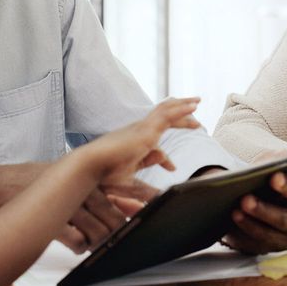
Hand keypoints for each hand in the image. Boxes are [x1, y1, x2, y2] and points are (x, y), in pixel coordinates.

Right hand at [0, 163, 159, 252]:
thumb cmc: (39, 185)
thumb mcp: (73, 181)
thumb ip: (104, 190)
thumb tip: (133, 204)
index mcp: (89, 175)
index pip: (127, 183)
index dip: (147, 194)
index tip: (163, 203)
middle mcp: (81, 186)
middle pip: (116, 213)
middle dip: (124, 228)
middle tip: (128, 236)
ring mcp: (66, 202)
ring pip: (98, 230)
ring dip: (101, 241)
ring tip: (97, 243)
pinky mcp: (51, 219)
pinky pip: (75, 240)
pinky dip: (79, 246)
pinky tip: (77, 245)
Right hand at [83, 97, 200, 182]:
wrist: (90, 167)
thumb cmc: (103, 176)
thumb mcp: (130, 181)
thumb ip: (146, 182)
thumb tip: (165, 183)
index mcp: (133, 143)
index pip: (154, 146)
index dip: (164, 159)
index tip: (172, 168)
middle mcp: (137, 131)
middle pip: (162, 118)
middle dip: (178, 115)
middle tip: (194, 113)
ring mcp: (142, 128)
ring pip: (166, 111)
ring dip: (182, 106)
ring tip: (197, 103)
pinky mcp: (146, 130)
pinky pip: (168, 115)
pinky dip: (181, 110)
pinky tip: (193, 108)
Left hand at [221, 155, 286, 254]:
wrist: (250, 202)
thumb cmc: (265, 179)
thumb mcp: (270, 163)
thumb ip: (278, 158)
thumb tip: (281, 158)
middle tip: (273, 178)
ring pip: (284, 224)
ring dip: (264, 212)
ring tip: (244, 202)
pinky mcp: (276, 244)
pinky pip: (266, 240)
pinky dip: (248, 229)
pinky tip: (236, 217)